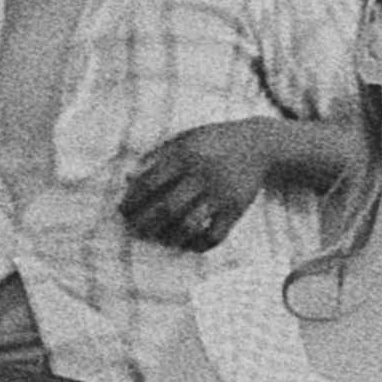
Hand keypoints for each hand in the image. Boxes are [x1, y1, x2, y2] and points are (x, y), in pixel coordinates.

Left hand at [117, 122, 282, 253]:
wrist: (259, 143)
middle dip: (145, 223)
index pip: (150, 183)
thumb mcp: (185, 138)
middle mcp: (202, 175)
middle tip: (135, 229)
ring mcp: (221, 194)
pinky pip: (214, 235)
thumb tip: (127, 178)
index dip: (132, 200)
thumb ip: (156, 154)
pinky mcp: (236, 209)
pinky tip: (188, 244)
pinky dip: (199, 244)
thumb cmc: (214, 140)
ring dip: (169, 237)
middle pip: (166, 208)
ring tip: (159, 238)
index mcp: (186, 155)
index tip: (122, 210)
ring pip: (188, 225)